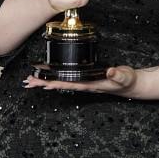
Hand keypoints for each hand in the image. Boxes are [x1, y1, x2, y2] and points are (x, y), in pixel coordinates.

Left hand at [23, 65, 140, 97]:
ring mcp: (84, 83)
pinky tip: (49, 77)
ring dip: (47, 81)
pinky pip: (67, 79)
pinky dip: (56, 78)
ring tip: (32, 80)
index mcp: (91, 84)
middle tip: (28, 81)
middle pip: (60, 85)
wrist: (130, 85)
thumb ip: (118, 74)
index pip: (68, 84)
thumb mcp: (125, 76)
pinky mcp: (85, 79)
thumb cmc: (127, 81)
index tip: (41, 81)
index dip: (55, 82)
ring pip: (61, 82)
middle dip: (44, 83)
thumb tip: (110, 71)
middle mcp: (84, 85)